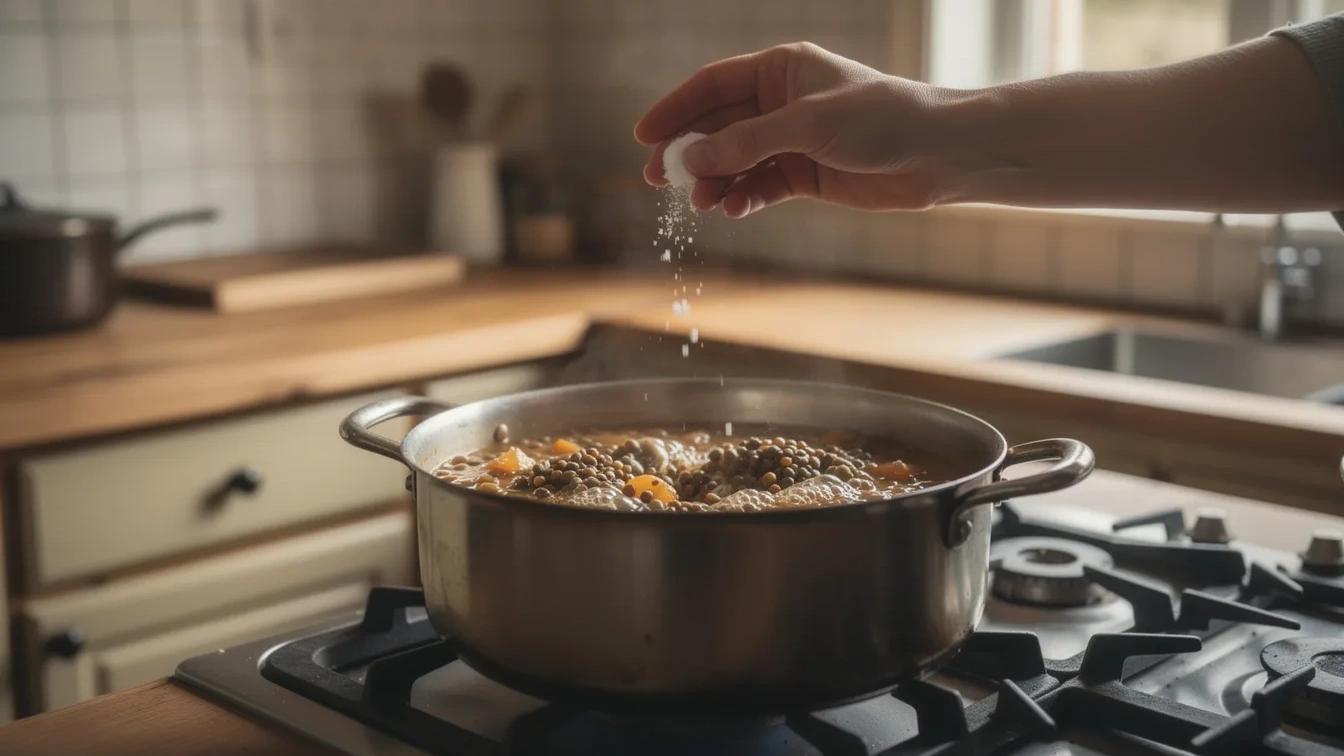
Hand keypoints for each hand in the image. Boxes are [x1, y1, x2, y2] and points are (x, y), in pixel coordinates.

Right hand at [634, 42, 956, 217]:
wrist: (936, 156)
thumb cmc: (880, 120)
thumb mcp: (806, 125)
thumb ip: (746, 143)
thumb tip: (690, 160)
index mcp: (781, 69)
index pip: (713, 85)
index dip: (676, 109)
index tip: (643, 136)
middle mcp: (781, 102)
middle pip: (718, 126)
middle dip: (688, 152)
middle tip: (655, 179)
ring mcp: (792, 140)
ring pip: (736, 161)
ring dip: (714, 180)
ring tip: (699, 201)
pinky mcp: (805, 175)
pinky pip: (760, 186)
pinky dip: (743, 198)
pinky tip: (731, 210)